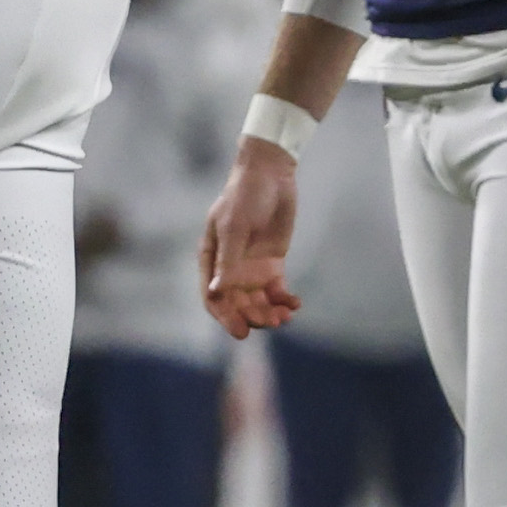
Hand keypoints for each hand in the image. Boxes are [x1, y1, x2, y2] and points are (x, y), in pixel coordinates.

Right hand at [200, 143, 301, 338]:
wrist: (270, 174)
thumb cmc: (244, 196)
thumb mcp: (234, 228)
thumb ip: (228, 261)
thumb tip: (216, 292)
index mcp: (211, 260)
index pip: (214, 298)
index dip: (225, 317)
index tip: (242, 331)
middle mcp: (229, 268)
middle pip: (238, 304)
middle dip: (254, 316)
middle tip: (273, 322)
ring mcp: (252, 267)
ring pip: (259, 301)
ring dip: (270, 312)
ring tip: (286, 316)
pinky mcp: (273, 263)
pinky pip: (277, 290)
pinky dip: (285, 300)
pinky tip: (295, 304)